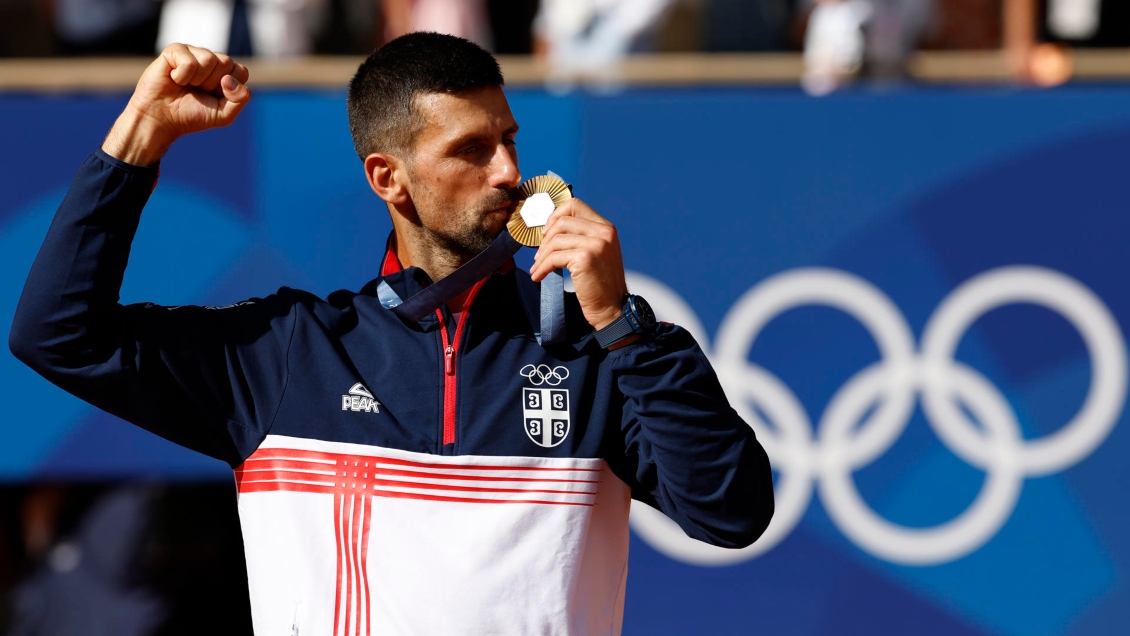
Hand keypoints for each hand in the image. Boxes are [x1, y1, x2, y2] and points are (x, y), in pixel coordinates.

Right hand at [102, 44, 251, 165]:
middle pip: (226, 62)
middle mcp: (210, 59)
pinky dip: (182, 76)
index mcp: (224, 72)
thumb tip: (229, 79)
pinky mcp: (174, 51)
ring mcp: (192, 53)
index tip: (214, 96)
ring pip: (209, 59)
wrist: (161, 119)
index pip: (241, 71)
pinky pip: (189, 62)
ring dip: (197, 80)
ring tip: (185, 85)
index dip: (229, 88)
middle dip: (213, 84)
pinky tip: (174, 79)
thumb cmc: (192, 115)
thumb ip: (240, 98)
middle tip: (197, 91)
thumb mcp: (224, 114)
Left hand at [530, 199, 626, 330]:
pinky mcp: (584, 258)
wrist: (613, 308)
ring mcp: (595, 244)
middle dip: (545, 238)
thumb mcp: (598, 252)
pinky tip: (539, 276)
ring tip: (538, 268)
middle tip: (540, 255)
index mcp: (606, 227)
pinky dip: (542, 267)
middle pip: (562, 221)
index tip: (547, 232)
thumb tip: (552, 229)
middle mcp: (603, 232)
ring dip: (542, 256)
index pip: (575, 205)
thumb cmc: (602, 284)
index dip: (556, 216)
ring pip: (555, 240)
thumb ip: (583, 237)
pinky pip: (554, 257)